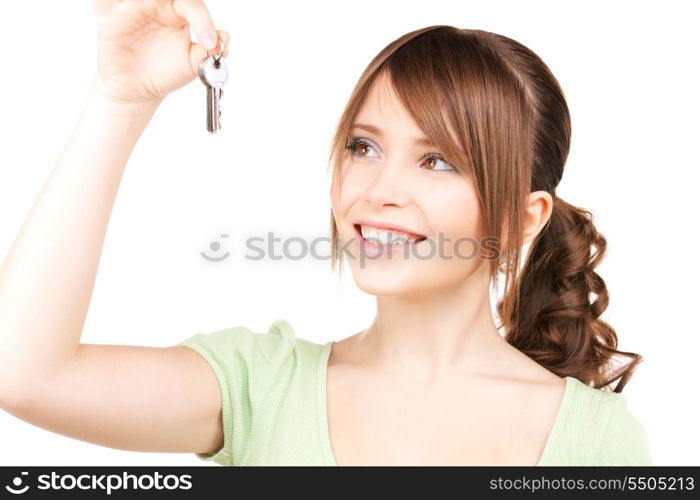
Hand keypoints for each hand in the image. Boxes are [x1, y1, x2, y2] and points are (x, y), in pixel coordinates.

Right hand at [92, 0, 228, 104]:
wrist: (140, 91)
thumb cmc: (166, 73)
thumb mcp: (193, 64)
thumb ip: (209, 51)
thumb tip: (223, 38)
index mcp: (179, 11)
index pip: (192, 4)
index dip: (203, 20)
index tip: (208, 43)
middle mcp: (156, 4)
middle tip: (182, 11)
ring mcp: (132, 7)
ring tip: (151, 3)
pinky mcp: (109, 16)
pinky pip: (103, 1)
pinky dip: (108, 1)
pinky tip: (116, 5)